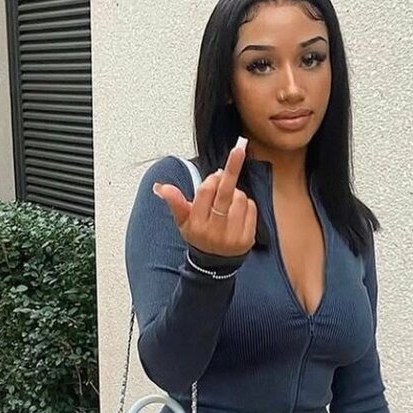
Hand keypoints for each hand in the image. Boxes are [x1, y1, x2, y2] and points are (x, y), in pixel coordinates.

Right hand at [153, 137, 257, 257]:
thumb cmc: (199, 235)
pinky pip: (251, 208)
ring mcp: (232, 236)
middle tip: (239, 148)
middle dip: (232, 167)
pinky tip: (238, 212)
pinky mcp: (247, 239)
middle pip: (225, 193)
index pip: (206, 191)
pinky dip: (246, 204)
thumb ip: (175, 202)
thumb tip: (160, 187)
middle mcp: (214, 231)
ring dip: (236, 193)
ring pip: (240, 198)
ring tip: (228, 204)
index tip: (215, 176)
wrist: (214, 264)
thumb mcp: (182, 221)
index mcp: (197, 224)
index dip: (212, 179)